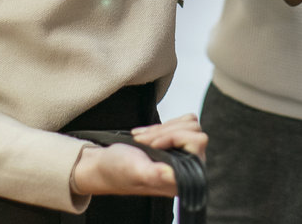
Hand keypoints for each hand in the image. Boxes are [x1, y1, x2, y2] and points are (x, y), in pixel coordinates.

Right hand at [70, 114, 205, 197]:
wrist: (104, 164)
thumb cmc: (117, 170)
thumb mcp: (135, 171)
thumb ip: (155, 174)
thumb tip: (174, 175)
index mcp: (181, 179)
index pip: (197, 143)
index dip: (174, 138)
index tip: (153, 145)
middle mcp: (187, 168)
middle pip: (193, 130)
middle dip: (165, 132)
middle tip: (144, 142)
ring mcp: (183, 155)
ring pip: (189, 124)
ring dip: (162, 128)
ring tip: (144, 139)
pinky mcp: (177, 143)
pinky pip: (182, 121)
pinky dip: (163, 125)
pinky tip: (147, 135)